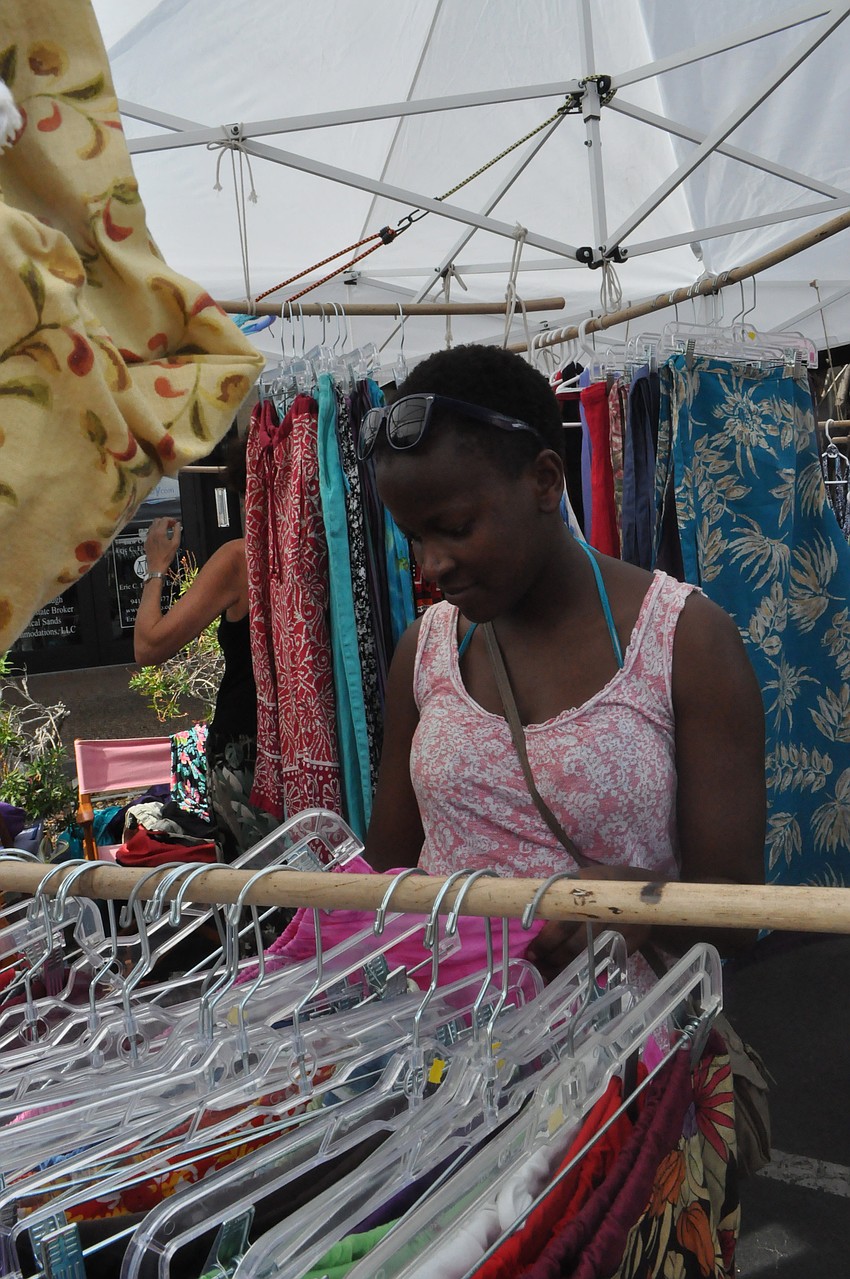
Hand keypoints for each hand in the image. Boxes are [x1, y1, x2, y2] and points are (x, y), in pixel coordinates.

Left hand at [143, 517, 181, 574]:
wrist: (156, 566)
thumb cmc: (166, 557)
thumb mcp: (176, 544)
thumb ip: (177, 532)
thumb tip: (178, 525)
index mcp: (160, 532)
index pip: (164, 519)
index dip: (171, 519)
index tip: (175, 522)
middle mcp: (152, 533)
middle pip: (157, 520)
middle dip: (165, 521)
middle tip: (171, 525)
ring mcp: (148, 537)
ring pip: (153, 525)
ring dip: (160, 525)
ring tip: (166, 530)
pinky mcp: (146, 541)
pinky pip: (150, 532)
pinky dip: (155, 531)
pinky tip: (161, 536)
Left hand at [524, 863, 656, 983]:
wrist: (643, 889)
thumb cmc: (601, 886)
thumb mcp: (582, 880)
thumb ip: (561, 896)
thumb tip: (530, 917)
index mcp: (591, 886)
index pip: (564, 918)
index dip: (547, 938)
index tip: (532, 951)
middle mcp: (610, 907)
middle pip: (577, 941)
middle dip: (553, 956)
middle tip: (537, 965)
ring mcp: (625, 925)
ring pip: (589, 955)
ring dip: (565, 967)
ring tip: (547, 972)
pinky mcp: (635, 941)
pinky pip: (605, 961)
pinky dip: (586, 970)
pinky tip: (570, 974)